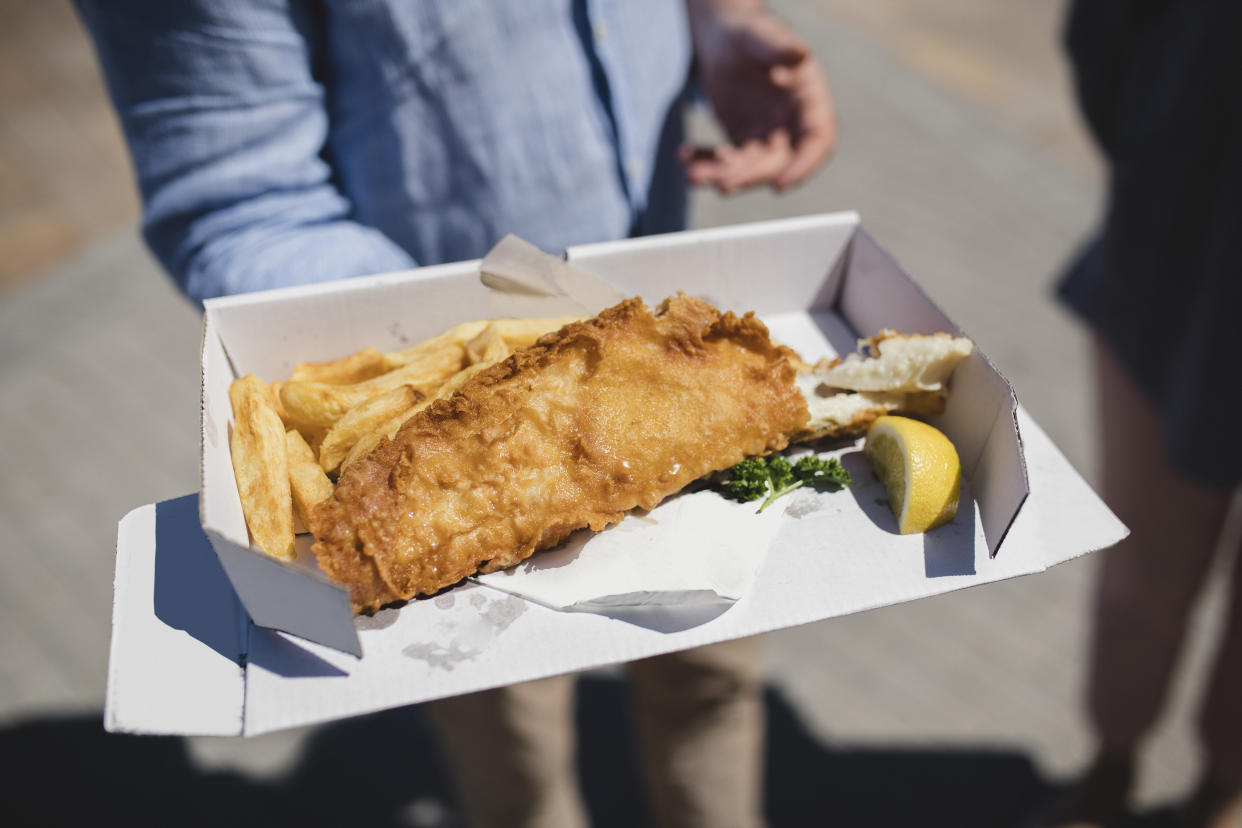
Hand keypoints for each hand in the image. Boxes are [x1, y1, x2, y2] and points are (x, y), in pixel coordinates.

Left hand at [683, 6, 836, 193]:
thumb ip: (779, 48)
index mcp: (809, 100)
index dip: (804, 165)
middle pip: (777, 162)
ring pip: (747, 167)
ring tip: (694, 176)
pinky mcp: (741, 140)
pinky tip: (684, 156)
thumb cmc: (749, 30)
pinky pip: (724, 159)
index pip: (818, 140)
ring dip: (721, 174)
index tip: (780, 185)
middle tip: (722, 184)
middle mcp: (792, 124)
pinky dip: (704, 160)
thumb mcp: (761, 35)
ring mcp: (766, 136)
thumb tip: (800, 53)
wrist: (724, 36)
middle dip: (750, 175)